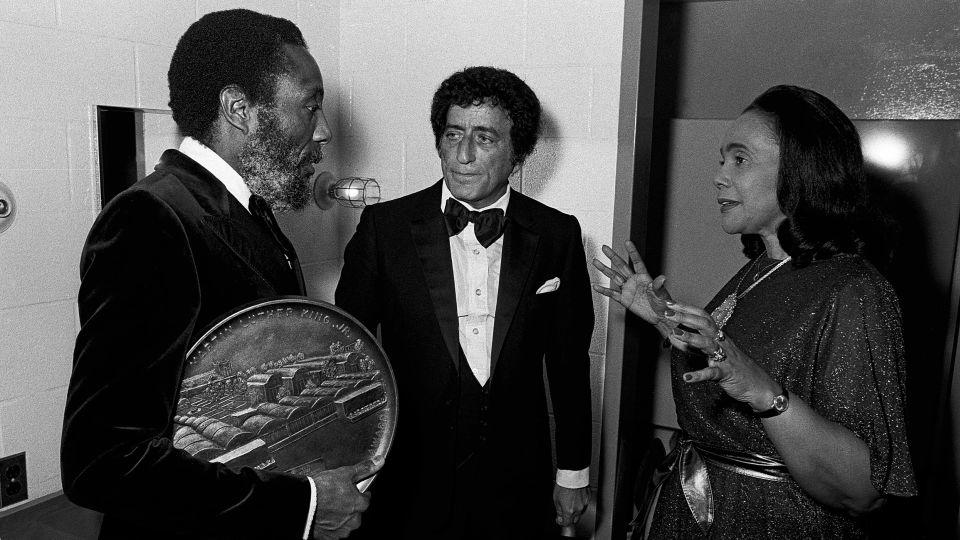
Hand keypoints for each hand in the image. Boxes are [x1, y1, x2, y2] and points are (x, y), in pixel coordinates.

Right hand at [310, 459, 377, 538]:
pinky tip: (324, 516)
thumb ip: (364, 469)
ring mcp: (341, 531)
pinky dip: (330, 525)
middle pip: (356, 513)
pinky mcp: (329, 538)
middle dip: (349, 507)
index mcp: (359, 505)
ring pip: (345, 523)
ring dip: (340, 517)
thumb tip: (379, 461)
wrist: (302, 503)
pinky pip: (334, 531)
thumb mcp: (345, 473)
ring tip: (329, 507)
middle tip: (337, 498)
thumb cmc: (322, 490)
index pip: (366, 500)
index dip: (358, 493)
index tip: (351, 491)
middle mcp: (353, 521)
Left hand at [553, 484, 589, 528]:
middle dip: (569, 517)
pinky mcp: (588, 497)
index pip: (567, 523)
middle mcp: (578, 509)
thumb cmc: (563, 485)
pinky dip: (580, 502)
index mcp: (569, 511)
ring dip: (575, 509)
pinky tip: (576, 496)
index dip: (562, 522)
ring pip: (580, 511)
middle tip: (565, 511)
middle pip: (575, 519)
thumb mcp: (556, 499)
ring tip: (570, 500)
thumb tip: (560, 517)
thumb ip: (559, 511)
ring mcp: (584, 503)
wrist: (572, 475)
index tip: (560, 519)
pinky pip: (584, 503)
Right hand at [592, 241, 676, 340]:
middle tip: (605, 248)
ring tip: (596, 262)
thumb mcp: (661, 293)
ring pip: (614, 277)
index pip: (636, 262)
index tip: (627, 242)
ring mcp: (628, 289)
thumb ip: (659, 285)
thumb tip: (662, 278)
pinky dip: (604, 290)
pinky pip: (612, 293)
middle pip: (621, 266)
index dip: (632, 252)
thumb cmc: (663, 303)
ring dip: (605, 269)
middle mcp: (634, 281)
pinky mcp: (624, 299)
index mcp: (644, 277)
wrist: (659, 316)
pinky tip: (596, 286)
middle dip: (612, 256)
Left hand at [663, 300, 780, 410]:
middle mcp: (722, 343)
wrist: (760, 386)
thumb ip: (698, 344)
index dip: (687, 309)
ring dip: (690, 337)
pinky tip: (687, 378)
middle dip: (685, 317)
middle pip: (704, 324)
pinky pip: (712, 373)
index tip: (670, 303)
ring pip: (707, 344)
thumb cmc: (736, 368)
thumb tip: (677, 336)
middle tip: (668, 312)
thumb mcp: (717, 352)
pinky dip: (699, 375)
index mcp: (719, 337)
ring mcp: (724, 358)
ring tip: (674, 333)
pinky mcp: (726, 374)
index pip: (703, 317)